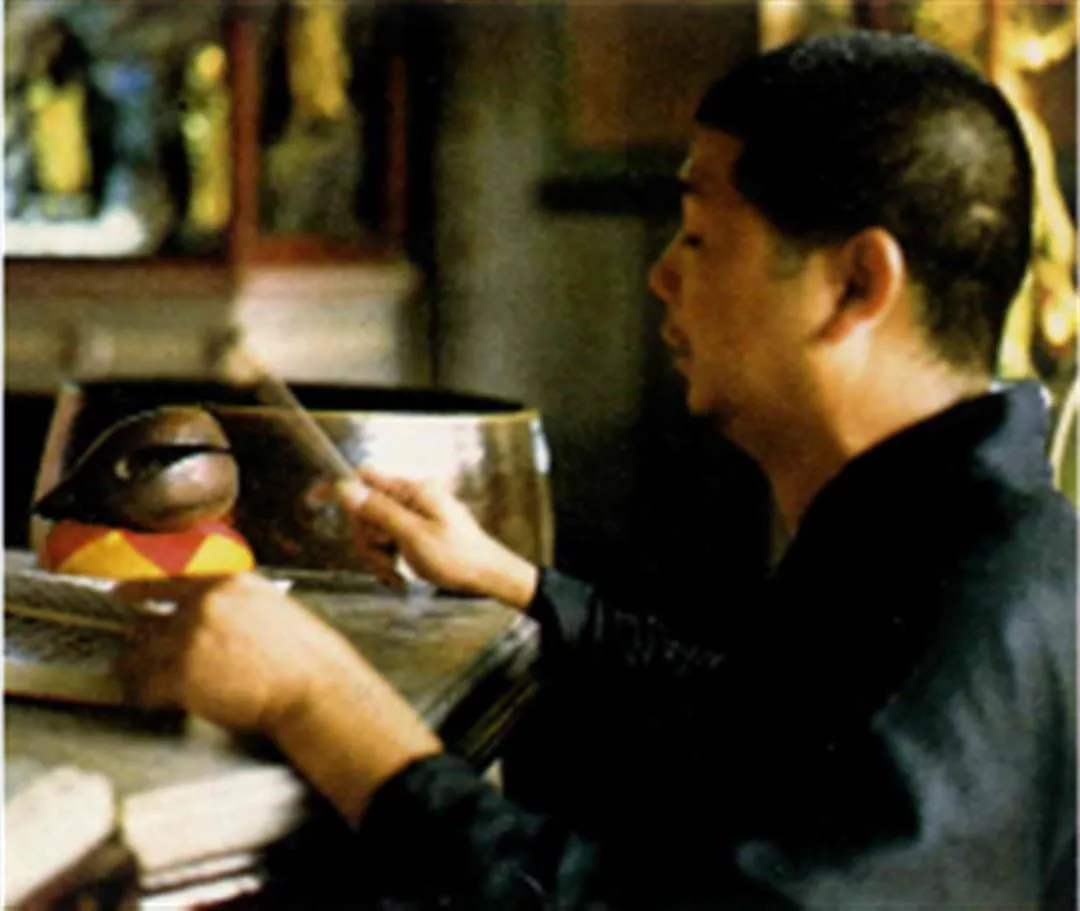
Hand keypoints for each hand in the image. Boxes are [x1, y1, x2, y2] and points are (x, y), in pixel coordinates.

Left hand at [113, 573, 440, 821]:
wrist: (311, 684)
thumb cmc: (300, 650)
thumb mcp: (268, 604)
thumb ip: (232, 599)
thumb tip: (204, 605)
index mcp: (224, 584)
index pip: (166, 579)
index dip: (137, 588)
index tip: (120, 593)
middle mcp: (203, 606)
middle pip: (150, 620)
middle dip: (141, 637)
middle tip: (136, 649)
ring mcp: (190, 641)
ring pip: (143, 654)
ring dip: (137, 667)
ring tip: (134, 676)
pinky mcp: (184, 677)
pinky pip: (147, 686)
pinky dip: (144, 694)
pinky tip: (148, 698)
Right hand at [338, 469, 539, 608]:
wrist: (489, 576)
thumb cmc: (458, 557)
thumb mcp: (414, 536)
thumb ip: (379, 511)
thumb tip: (346, 488)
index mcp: (413, 491)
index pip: (366, 478)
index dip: (339, 488)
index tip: (314, 498)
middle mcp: (413, 497)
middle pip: (366, 511)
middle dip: (368, 540)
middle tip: (386, 561)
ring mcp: (415, 514)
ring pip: (375, 530)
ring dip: (379, 555)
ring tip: (397, 574)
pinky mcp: (417, 530)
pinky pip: (390, 541)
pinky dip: (390, 559)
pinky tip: (401, 577)